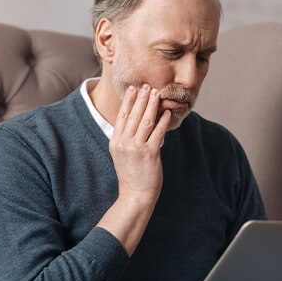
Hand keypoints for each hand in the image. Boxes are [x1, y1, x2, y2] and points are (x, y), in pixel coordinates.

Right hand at [109, 84, 170, 204]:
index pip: (122, 116)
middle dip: (141, 98)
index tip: (133, 89)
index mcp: (115, 141)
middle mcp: (124, 143)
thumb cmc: (131, 175)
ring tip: (157, 93)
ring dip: (152, 105)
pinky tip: (166, 113)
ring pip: (146, 121)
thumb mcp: (122, 154)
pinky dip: (162, 121)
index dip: (128, 101)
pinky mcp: (150, 153)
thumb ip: (126, 139)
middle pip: (134, 115)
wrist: (135, 195)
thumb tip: (136, 122)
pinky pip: (157, 132)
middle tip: (147, 85)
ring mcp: (137, 148)